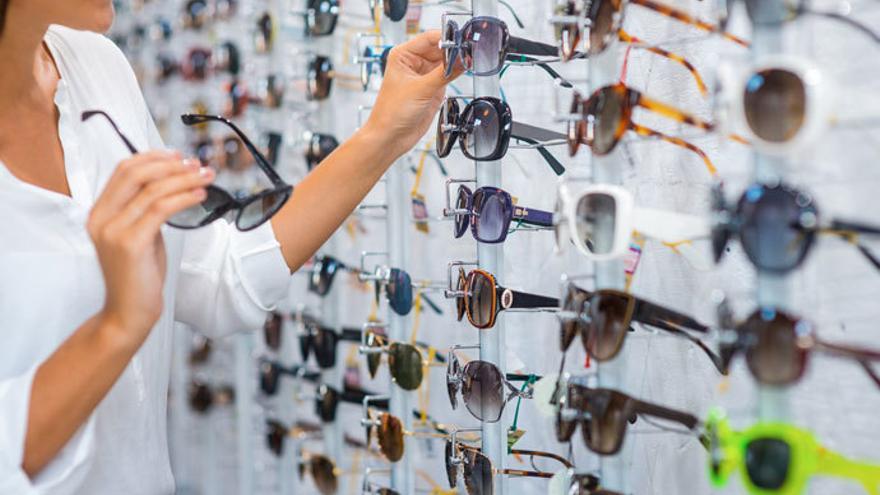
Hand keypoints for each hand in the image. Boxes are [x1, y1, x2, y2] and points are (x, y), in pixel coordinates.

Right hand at [87, 151, 213, 340]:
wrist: (128, 313)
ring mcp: (113, 230)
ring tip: (206, 177)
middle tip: (197, 165)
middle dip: (171, 164)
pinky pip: (161, 209)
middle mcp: (101, 219)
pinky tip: (200, 195)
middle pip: (135, 173)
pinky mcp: (130, 243)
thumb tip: (172, 185)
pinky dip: (183, 198)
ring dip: (184, 179)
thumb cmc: (138, 277)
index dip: (153, 157)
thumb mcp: (140, 236)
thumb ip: (146, 212)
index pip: (124, 170)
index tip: (179, 156)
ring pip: (152, 189)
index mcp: (99, 214)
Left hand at [362, 30, 461, 157]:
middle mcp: (413, 63)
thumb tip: (461, 58)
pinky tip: (463, 72)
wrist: (391, 137)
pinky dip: (456, 74)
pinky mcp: (432, 88)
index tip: (462, 43)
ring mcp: (424, 76)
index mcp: (403, 55)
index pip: (429, 38)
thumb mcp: (420, 89)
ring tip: (467, 63)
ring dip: (456, 63)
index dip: (446, 39)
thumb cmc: (391, 113)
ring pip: (446, 62)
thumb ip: (444, 73)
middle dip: (454, 52)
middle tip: (468, 55)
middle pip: (440, 49)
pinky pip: (448, 76)